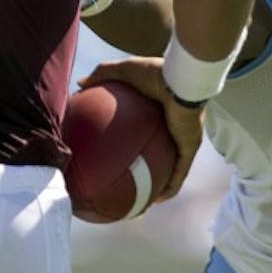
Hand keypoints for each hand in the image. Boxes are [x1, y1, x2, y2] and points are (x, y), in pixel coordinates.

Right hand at [79, 56, 205, 202]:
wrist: (180, 79)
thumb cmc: (154, 73)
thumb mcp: (122, 71)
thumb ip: (102, 75)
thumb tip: (80, 85)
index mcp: (161, 110)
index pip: (150, 128)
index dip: (139, 139)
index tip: (124, 149)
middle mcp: (175, 126)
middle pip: (163, 152)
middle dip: (152, 167)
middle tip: (135, 180)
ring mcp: (185, 139)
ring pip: (174, 168)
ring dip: (163, 185)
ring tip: (148, 201)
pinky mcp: (191, 147)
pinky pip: (180, 173)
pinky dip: (171, 187)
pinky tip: (159, 201)